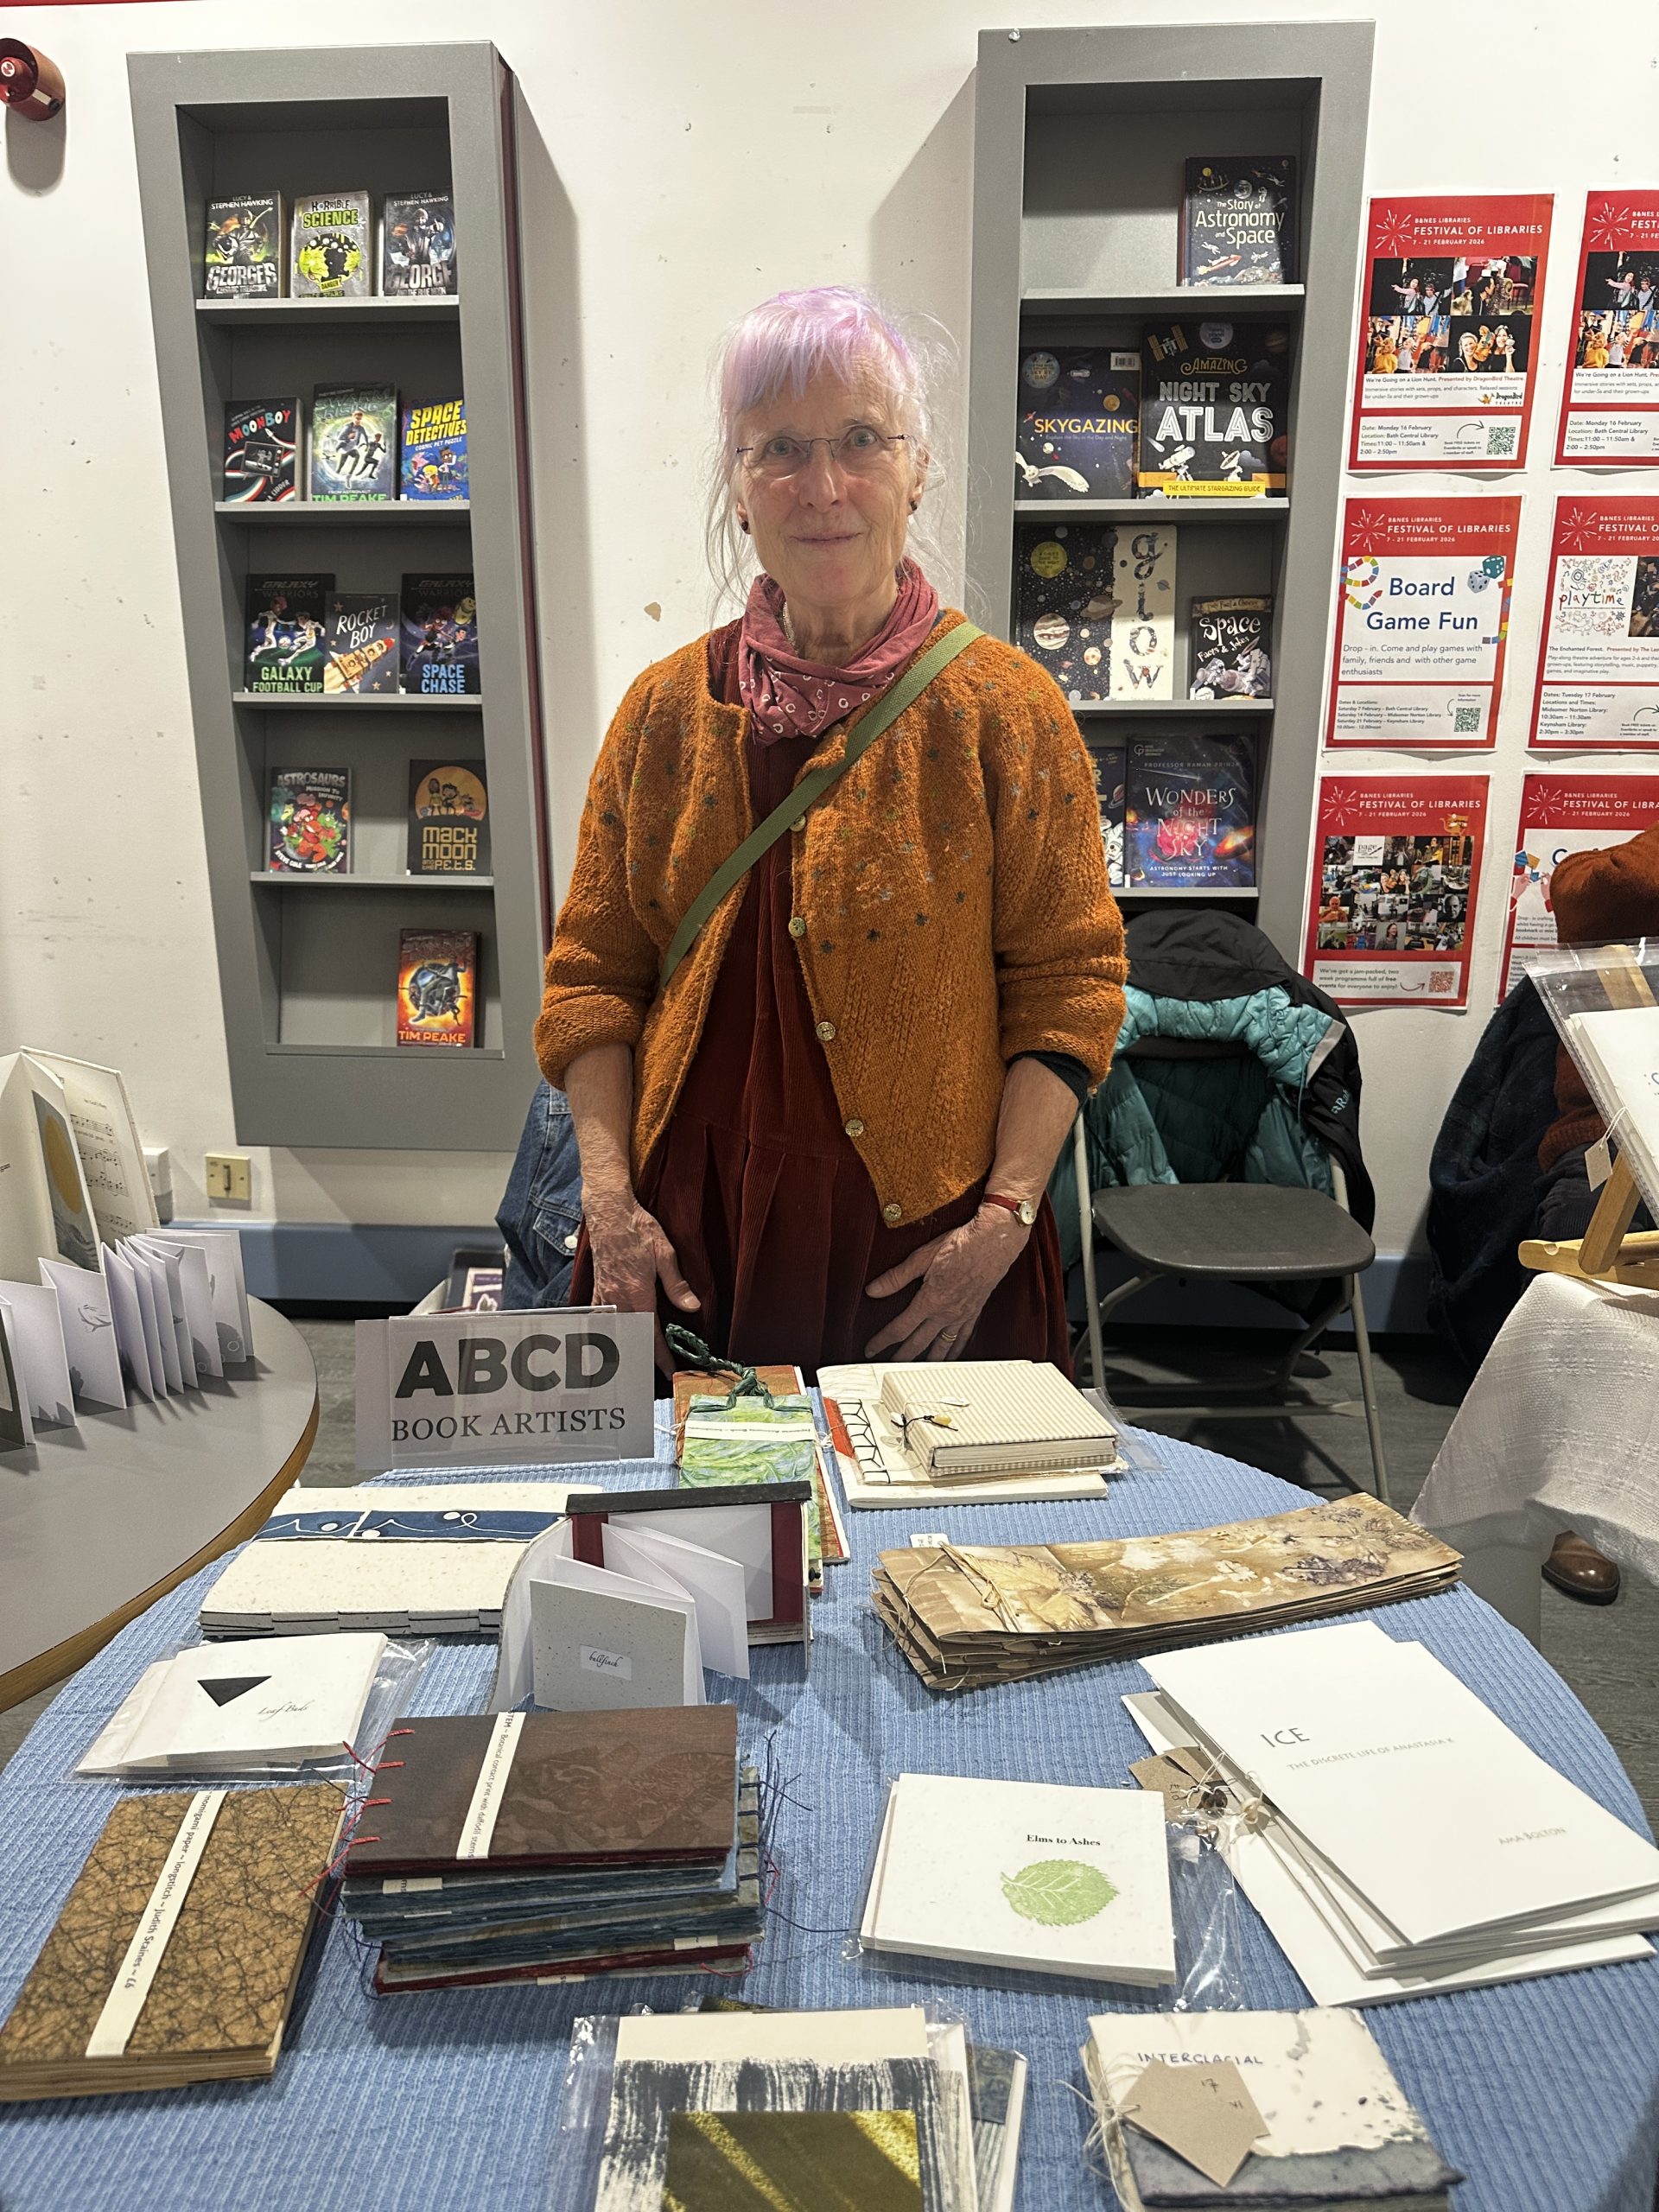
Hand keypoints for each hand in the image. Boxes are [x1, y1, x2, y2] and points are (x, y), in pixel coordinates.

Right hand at [584, 1192, 698, 1371]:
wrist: (610, 1211)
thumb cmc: (639, 1229)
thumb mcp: (665, 1253)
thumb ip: (676, 1284)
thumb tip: (692, 1307)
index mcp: (637, 1293)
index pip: (651, 1334)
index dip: (661, 1356)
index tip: (670, 1371)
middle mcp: (617, 1299)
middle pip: (631, 1338)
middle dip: (644, 1357)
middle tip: (657, 1370)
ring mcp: (604, 1294)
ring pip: (614, 1331)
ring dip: (626, 1346)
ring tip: (637, 1359)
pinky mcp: (597, 1288)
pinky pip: (599, 1317)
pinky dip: (607, 1330)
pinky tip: (613, 1335)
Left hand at [863, 1205, 1028, 1359]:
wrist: (993, 1242)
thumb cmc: (961, 1245)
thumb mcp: (922, 1257)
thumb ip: (896, 1277)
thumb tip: (874, 1289)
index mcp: (930, 1300)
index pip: (900, 1328)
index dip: (882, 1341)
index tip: (871, 1348)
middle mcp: (946, 1313)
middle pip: (918, 1343)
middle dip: (900, 1357)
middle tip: (887, 1366)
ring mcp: (962, 1315)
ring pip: (942, 1347)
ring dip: (927, 1361)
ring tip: (917, 1370)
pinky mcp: (975, 1312)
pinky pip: (963, 1338)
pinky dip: (955, 1351)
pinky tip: (950, 1356)